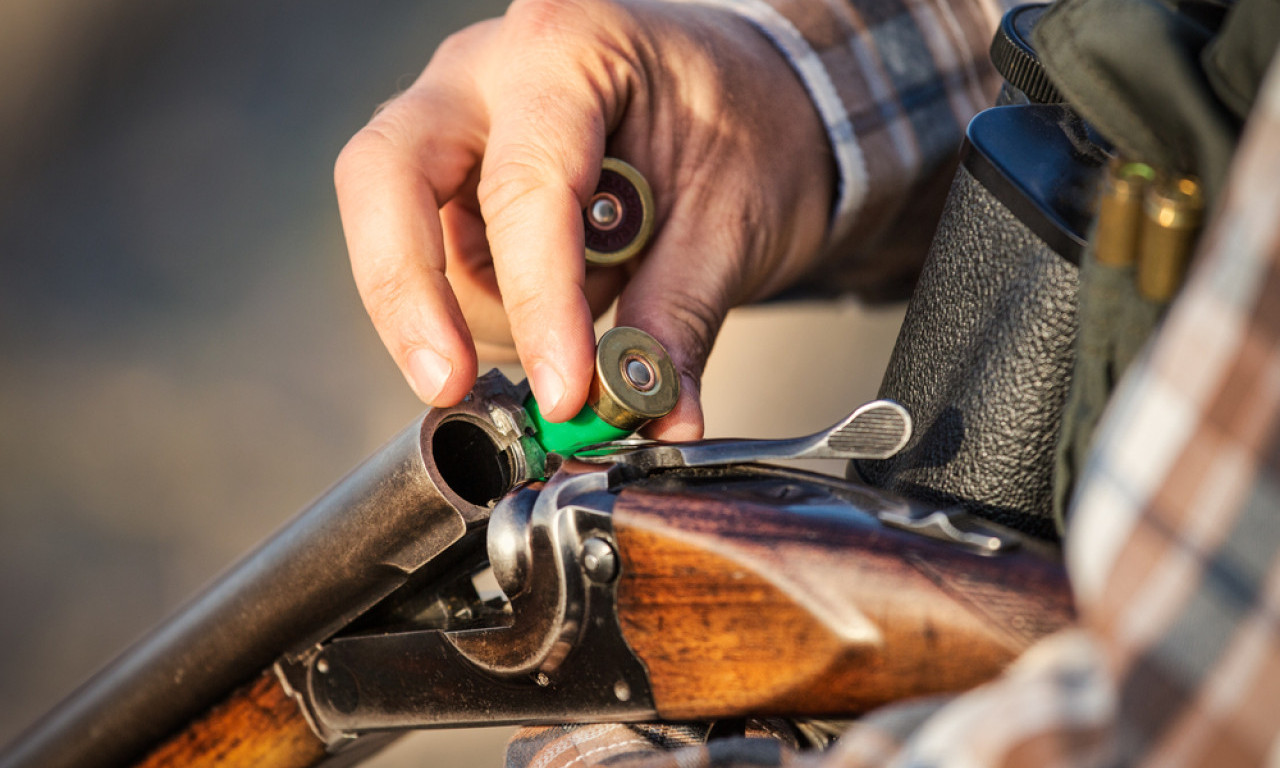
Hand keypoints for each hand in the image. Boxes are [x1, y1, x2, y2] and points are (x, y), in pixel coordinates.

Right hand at [335, 0, 832, 438]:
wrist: (758, 98)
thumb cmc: (750, 129)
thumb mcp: (732, 222)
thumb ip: (676, 318)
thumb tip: (653, 418)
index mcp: (570, 48)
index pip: (525, 185)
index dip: (537, 302)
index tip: (563, 392)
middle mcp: (487, 69)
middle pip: (387, 177)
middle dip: (411, 297)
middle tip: (450, 386)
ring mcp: (457, 117)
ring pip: (405, 230)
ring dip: (474, 312)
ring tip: (576, 328)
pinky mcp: (452, 171)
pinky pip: (436, 255)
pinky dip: (484, 310)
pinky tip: (553, 313)